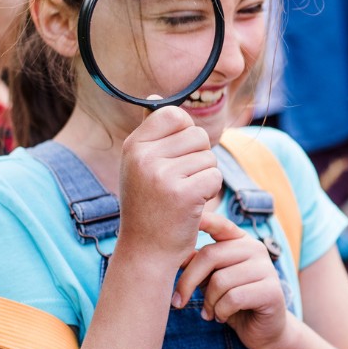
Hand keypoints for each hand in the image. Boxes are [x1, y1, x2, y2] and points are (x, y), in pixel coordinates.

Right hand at [116, 107, 221, 264]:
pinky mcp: (183, 194)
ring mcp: (162, 175)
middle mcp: (144, 157)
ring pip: (208, 157)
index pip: (174, 114)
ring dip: (205, 177)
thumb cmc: (148, 206)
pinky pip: (214, 177)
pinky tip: (192, 206)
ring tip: (184, 196)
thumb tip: (157, 96)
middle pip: (197, 135)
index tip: (177, 157)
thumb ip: (151, 133)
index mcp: (133, 146)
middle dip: (199, 159)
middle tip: (181, 183)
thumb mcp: (140, 166)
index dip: (186, 134)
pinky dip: (210, 193)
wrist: (146, 251)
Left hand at [174, 210, 290, 348]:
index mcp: (240, 241)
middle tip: (178, 302)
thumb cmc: (233, 302)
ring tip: (210, 312)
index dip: (202, 220)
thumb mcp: (212, 280)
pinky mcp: (271, 290)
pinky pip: (233, 298)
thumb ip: (198, 264)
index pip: (219, 224)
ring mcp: (266, 268)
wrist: (263, 330)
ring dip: (208, 302)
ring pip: (221, 281)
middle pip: (210, 255)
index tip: (181, 217)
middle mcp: (255, 248)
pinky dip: (221, 312)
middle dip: (188, 281)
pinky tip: (222, 317)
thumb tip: (174, 253)